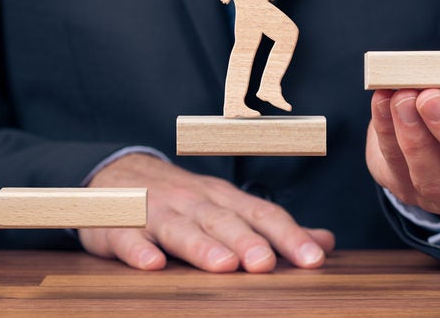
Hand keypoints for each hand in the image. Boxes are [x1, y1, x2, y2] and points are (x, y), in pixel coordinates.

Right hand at [81, 153, 334, 271]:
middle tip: (266, 263)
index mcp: (222, 199)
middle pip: (222, 221)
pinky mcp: (119, 227)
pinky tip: (152, 264)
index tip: (313, 259)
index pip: (262, 214)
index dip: (288, 235)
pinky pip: (128, 238)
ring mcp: (155, 213)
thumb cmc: (180, 200)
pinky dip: (139, 250)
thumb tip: (326, 242)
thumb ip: (273, 227)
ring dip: (201, 245)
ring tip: (222, 265)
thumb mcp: (227, 206)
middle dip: (246, 241)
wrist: (114, 173)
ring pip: (180, 228)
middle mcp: (192, 202)